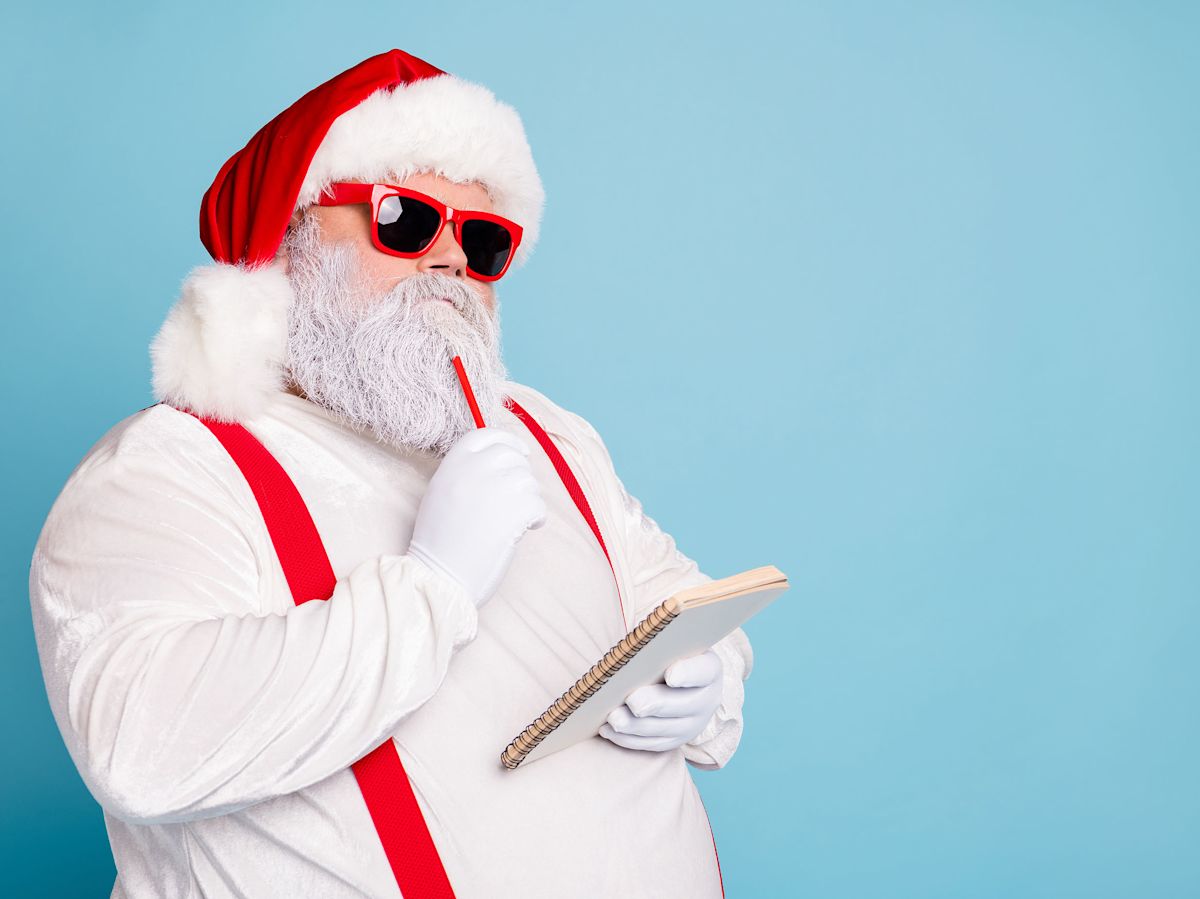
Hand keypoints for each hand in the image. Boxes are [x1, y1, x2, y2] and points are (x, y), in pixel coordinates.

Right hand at [407, 427, 546, 607]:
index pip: (486, 435)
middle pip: (512, 456)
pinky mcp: (514, 511)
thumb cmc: (440, 542)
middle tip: (517, 497)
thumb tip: (501, 463)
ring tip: (516, 519)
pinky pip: (538, 504)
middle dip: (520, 474)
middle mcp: (474, 470)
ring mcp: (495, 488)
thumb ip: (465, 473)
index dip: (507, 440)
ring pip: (528, 480)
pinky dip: (537, 517)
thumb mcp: (441, 494)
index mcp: (452, 464)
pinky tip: (527, 529)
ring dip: (529, 498)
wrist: (439, 576)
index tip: (520, 452)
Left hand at [599, 649, 722, 751]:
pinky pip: (651, 744)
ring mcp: (691, 724)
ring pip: (662, 728)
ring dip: (635, 725)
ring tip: (614, 718)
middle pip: (680, 705)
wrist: (682, 682)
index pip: (703, 671)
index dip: (687, 674)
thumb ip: (659, 647)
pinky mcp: (674, 741)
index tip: (670, 676)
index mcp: (709, 670)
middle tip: (632, 701)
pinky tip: (608, 729)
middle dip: (654, 704)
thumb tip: (634, 651)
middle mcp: (706, 700)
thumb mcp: (673, 645)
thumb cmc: (670, 656)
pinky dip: (628, 739)